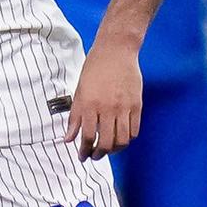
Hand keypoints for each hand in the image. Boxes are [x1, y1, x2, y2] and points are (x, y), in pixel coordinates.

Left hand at [64, 43, 143, 158]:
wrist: (116, 51)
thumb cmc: (95, 68)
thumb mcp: (79, 92)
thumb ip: (74, 117)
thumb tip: (69, 138)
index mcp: (90, 105)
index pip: (87, 137)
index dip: (84, 151)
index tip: (82, 156)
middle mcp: (107, 108)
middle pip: (106, 143)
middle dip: (99, 155)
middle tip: (95, 156)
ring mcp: (124, 107)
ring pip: (122, 140)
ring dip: (114, 150)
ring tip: (108, 150)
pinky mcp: (137, 105)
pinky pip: (134, 130)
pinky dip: (127, 139)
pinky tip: (120, 138)